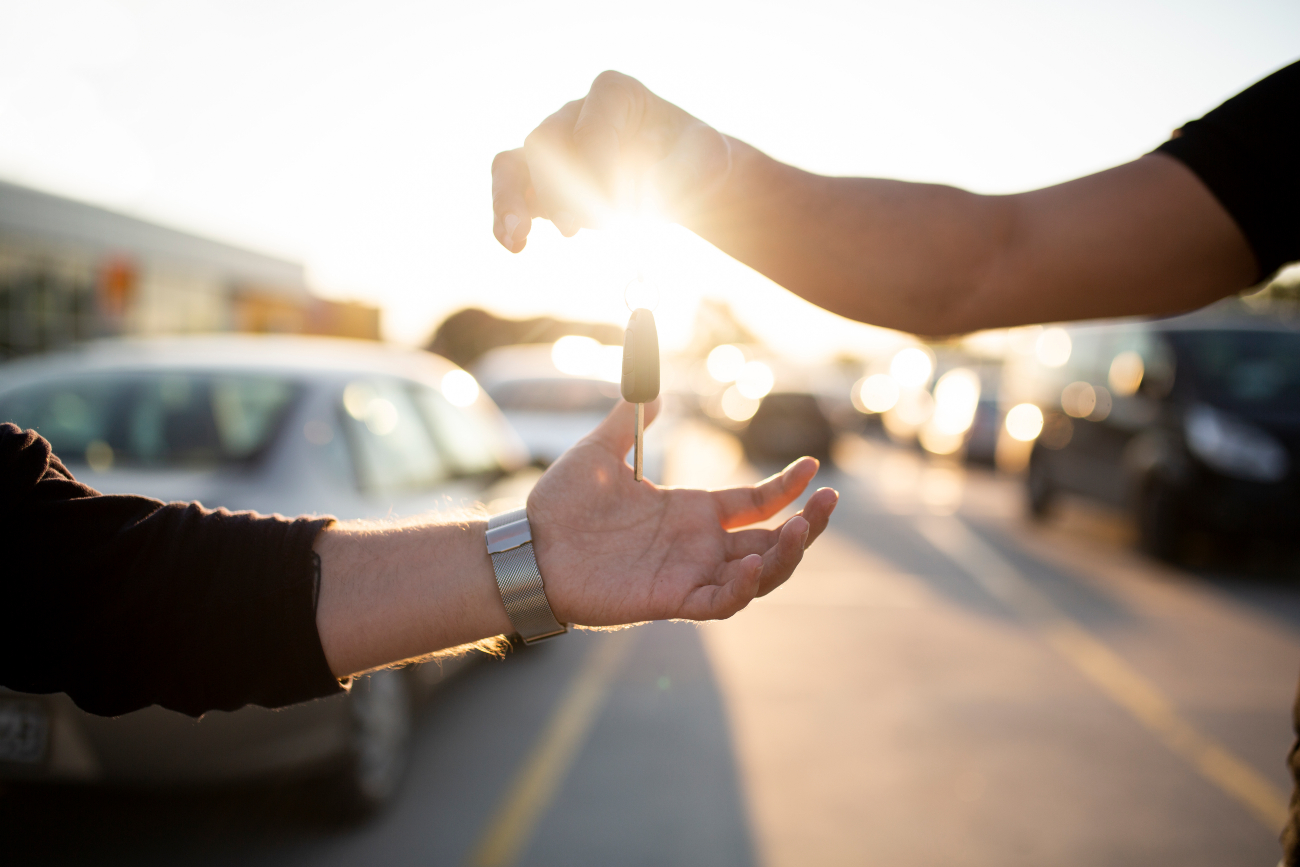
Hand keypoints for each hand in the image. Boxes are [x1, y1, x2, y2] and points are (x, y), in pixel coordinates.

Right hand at [492, 70, 732, 251]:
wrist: (678, 182)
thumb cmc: (693, 164)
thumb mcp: (709, 158)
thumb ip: (703, 158)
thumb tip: (699, 164)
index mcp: (616, 94)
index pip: (591, 123)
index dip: (598, 164)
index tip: (620, 205)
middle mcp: (575, 113)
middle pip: (548, 142)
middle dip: (562, 188)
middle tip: (587, 226)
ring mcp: (554, 146)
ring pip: (516, 163)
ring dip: (512, 201)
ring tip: (518, 237)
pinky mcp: (541, 180)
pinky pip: (510, 188)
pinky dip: (506, 216)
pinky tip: (513, 246)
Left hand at [527, 400, 837, 625]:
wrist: (527, 547)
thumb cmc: (560, 505)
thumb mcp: (599, 449)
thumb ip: (629, 418)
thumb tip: (651, 386)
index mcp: (690, 512)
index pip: (756, 503)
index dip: (788, 488)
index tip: (814, 466)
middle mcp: (698, 546)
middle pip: (772, 542)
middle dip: (808, 525)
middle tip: (829, 502)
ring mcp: (688, 574)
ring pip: (758, 575)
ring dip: (786, 557)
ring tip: (802, 530)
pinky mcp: (670, 600)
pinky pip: (719, 601)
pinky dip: (742, 587)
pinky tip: (751, 562)